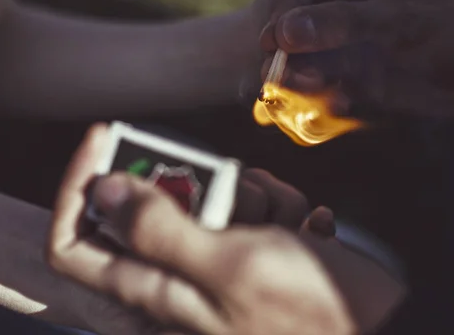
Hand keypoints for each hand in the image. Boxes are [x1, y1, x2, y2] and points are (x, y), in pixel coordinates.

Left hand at [47, 124, 401, 334]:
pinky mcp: (257, 254)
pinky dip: (284, 209)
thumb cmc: (312, 313)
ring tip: (287, 225)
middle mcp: (183, 281)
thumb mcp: (234, 266)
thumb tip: (104, 191)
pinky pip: (255, 209)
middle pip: (159, 206)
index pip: (76, 242)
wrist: (376, 323)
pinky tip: (308, 231)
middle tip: (241, 196)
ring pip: (215, 199)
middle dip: (205, 185)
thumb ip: (161, 233)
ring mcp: (223, 266)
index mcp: (157, 292)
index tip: (106, 136)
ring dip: (256, 198)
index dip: (81, 184)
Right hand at [242, 0, 451, 98]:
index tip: (268, 41)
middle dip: (285, 49)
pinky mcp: (351, 69)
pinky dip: (318, 92)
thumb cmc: (449, 31)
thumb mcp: (393, 20)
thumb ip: (339, 22)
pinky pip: (321, 79)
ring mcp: (347, 38)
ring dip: (297, 73)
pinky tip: (331, 100)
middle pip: (297, 21)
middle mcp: (346, 2)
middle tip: (270, 75)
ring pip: (304, 53)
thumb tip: (283, 32)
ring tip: (297, 93)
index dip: (282, 13)